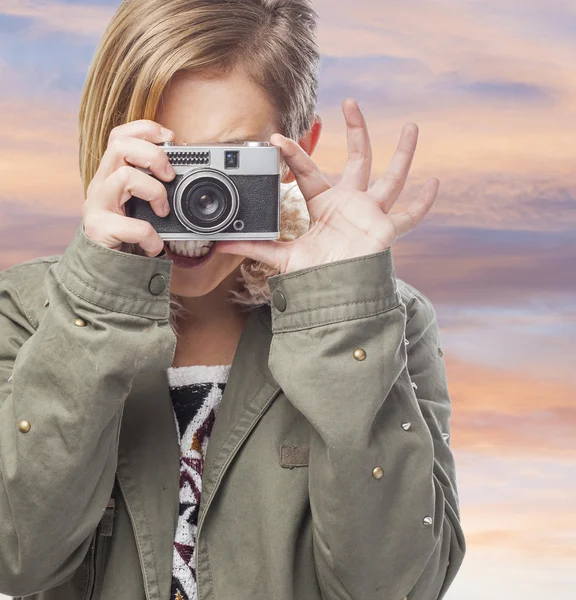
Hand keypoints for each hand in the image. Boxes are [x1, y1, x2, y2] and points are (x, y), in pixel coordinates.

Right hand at [82, 119, 175, 256]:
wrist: (103, 267)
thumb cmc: (127, 233)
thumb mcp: (141, 205)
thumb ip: (155, 187)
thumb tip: (189, 177)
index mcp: (112, 174)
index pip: (119, 136)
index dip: (144, 129)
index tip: (170, 138)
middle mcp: (101, 184)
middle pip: (119, 146)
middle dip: (152, 155)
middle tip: (169, 176)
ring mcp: (97, 205)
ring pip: (125, 177)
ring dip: (154, 192)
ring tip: (163, 211)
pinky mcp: (100, 228)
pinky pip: (133, 225)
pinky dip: (151, 236)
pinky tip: (154, 244)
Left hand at [213, 98, 439, 272]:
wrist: (332, 298)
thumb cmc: (312, 276)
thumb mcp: (282, 258)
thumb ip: (255, 248)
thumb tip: (219, 244)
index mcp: (324, 205)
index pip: (310, 172)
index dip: (294, 155)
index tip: (276, 139)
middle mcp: (350, 204)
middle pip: (359, 160)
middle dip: (356, 131)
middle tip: (350, 102)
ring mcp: (371, 214)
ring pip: (391, 177)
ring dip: (402, 153)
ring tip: (413, 125)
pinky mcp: (386, 229)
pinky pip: (410, 216)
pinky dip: (423, 203)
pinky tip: (434, 184)